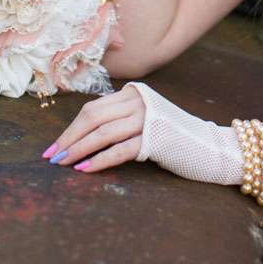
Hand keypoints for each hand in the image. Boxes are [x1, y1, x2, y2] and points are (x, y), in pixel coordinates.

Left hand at [43, 82, 262, 221]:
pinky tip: (84, 171)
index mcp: (136, 93)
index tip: (55, 145)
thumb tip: (83, 134)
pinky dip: (99, 160)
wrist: (212, 148)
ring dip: (78, 150)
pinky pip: (119, 149)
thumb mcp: (148, 120)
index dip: (71, 127)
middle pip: (93, 116)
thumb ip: (122, 118)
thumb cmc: (176, 138)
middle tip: (50, 157)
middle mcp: (140, 100)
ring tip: (62, 165)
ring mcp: (149, 117)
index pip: (94, 107)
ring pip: (103, 132)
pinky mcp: (156, 137)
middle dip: (68, 138)